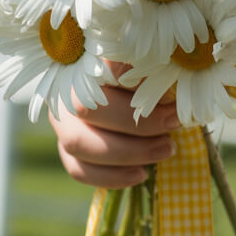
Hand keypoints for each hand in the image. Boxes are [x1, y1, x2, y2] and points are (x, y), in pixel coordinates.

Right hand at [49, 63, 179, 188]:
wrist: (130, 101)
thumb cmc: (148, 79)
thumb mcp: (155, 70)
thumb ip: (157, 73)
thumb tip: (168, 88)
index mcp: (86, 60)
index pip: (101, 64)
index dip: (129, 75)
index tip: (165, 88)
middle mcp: (66, 88)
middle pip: (86, 107)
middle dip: (136, 122)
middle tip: (173, 124)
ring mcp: (62, 120)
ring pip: (78, 141)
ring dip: (126, 152)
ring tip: (166, 149)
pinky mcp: (65, 148)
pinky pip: (78, 168)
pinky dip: (111, 176)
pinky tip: (141, 174)